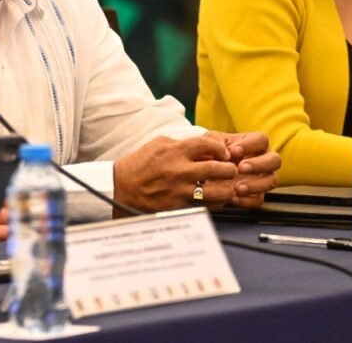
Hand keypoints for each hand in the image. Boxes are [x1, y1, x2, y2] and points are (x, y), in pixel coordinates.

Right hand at [113, 136, 236, 214]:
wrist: (120, 188)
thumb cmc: (138, 165)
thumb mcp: (157, 145)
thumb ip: (180, 143)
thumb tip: (202, 147)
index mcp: (174, 151)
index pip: (208, 145)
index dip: (221, 149)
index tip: (223, 153)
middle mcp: (179, 171)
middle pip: (219, 169)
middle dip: (230, 169)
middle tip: (230, 170)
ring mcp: (180, 190)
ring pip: (217, 192)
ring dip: (227, 188)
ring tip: (227, 186)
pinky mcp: (179, 207)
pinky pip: (207, 206)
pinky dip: (216, 203)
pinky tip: (215, 198)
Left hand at [204, 131, 279, 207]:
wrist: (206, 172)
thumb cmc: (212, 151)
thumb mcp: (210, 142)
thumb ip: (216, 142)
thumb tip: (226, 152)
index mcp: (254, 143)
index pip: (261, 139)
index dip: (250, 145)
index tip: (233, 151)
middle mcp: (263, 159)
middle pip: (275, 160)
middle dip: (259, 164)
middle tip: (241, 168)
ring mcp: (262, 178)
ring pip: (272, 181)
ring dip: (256, 185)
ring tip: (237, 187)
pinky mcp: (256, 194)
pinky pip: (259, 199)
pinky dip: (247, 200)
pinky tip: (233, 198)